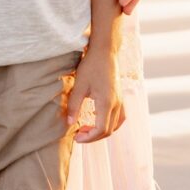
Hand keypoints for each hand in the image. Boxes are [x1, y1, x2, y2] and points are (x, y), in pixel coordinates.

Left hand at [66, 29, 124, 143]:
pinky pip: (119, 118)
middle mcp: (116, 104)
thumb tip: (69, 124)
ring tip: (86, 128)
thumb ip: (74, 106)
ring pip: (115, 126)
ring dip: (101, 131)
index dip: (88, 138)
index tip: (76, 137)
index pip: (100, 130)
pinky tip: (97, 121)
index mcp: (106, 103)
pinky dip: (109, 124)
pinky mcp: (120, 98)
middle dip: (93, 136)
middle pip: (108, 131)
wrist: (104, 52)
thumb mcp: (78, 86)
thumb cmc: (91, 66)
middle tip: (78, 134)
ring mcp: (120, 101)